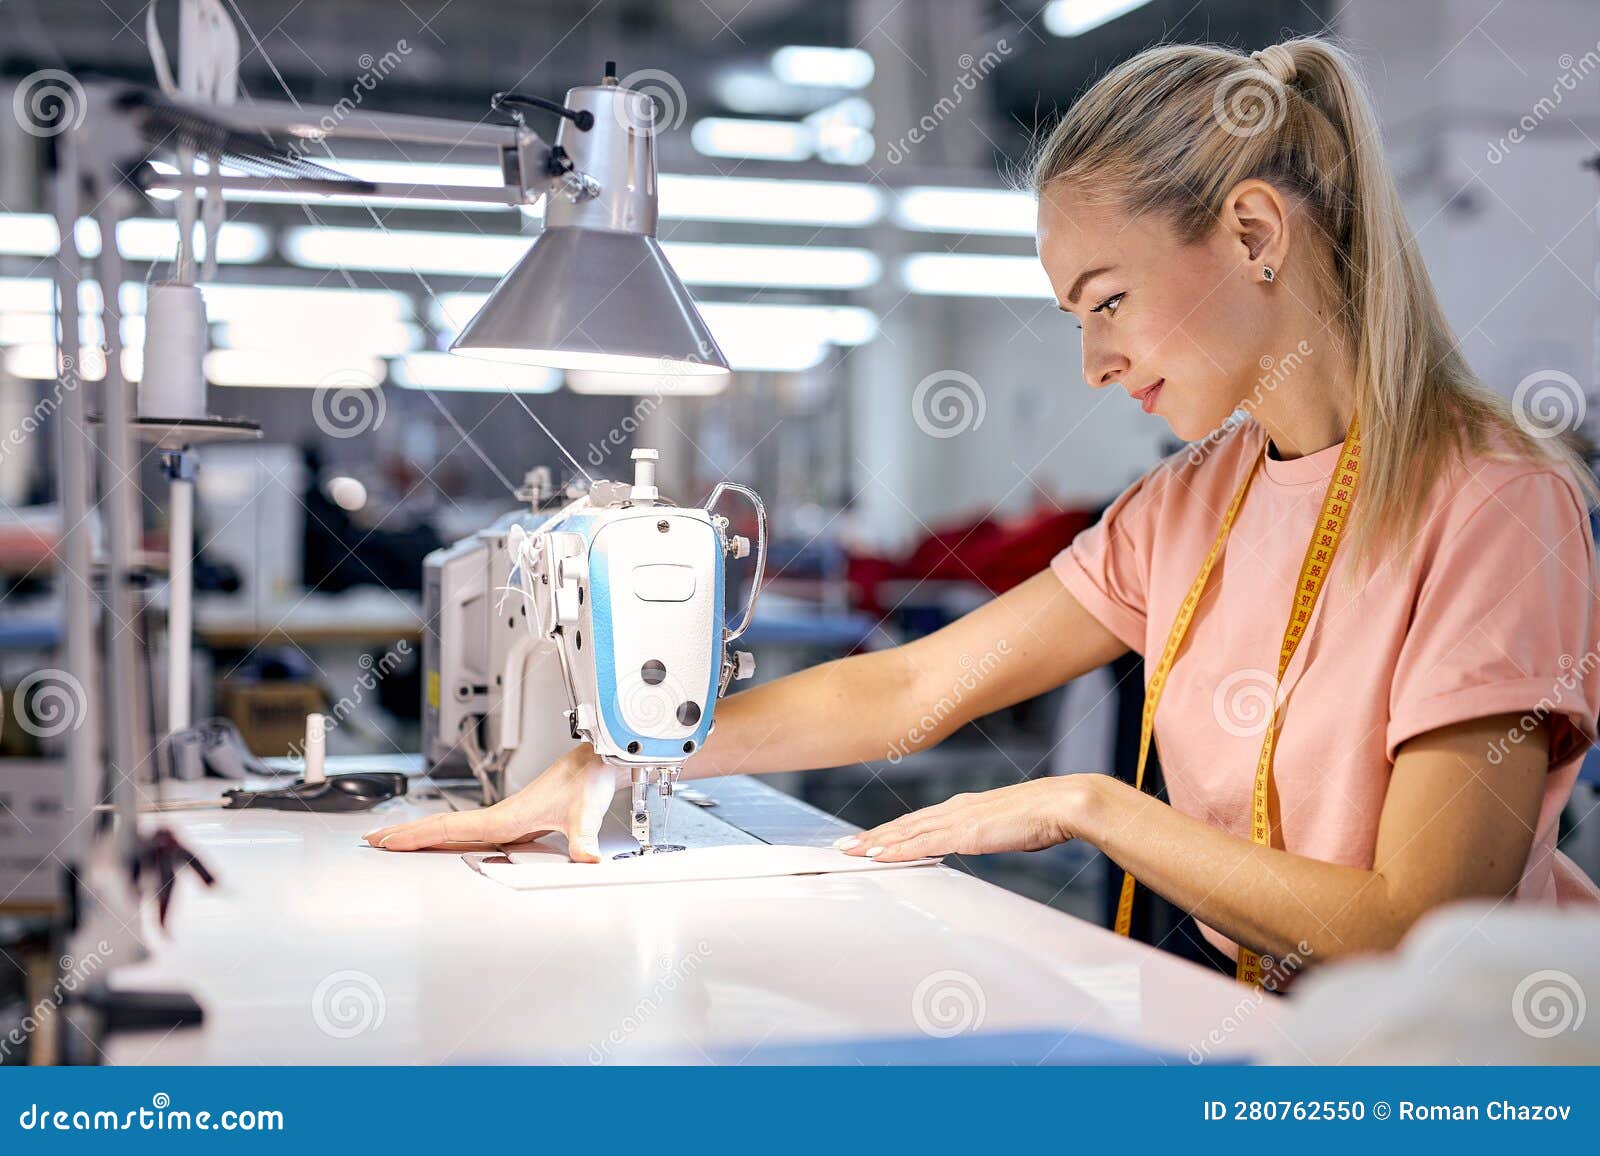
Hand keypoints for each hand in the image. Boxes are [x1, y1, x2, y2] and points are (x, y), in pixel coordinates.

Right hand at [362, 746, 619, 861]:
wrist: (599, 761)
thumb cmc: (588, 777)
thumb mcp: (586, 813)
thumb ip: (585, 840)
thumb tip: (586, 860)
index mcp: (506, 816)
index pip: (450, 828)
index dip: (416, 835)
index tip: (386, 839)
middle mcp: (502, 816)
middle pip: (443, 827)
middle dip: (406, 834)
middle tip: (372, 841)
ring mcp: (507, 819)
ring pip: (456, 829)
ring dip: (424, 834)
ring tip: (396, 842)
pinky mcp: (518, 822)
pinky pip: (474, 832)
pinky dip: (451, 837)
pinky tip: (446, 845)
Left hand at [834, 777, 1090, 862]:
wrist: (1062, 804)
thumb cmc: (1044, 817)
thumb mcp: (1009, 828)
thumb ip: (991, 834)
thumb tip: (989, 840)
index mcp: (965, 807)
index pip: (919, 821)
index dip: (892, 831)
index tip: (869, 840)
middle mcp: (955, 808)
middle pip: (903, 825)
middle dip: (872, 836)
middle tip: (843, 846)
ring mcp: (957, 819)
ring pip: (905, 833)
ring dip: (876, 843)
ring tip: (850, 852)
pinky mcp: (964, 832)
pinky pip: (922, 844)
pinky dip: (897, 850)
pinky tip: (879, 856)